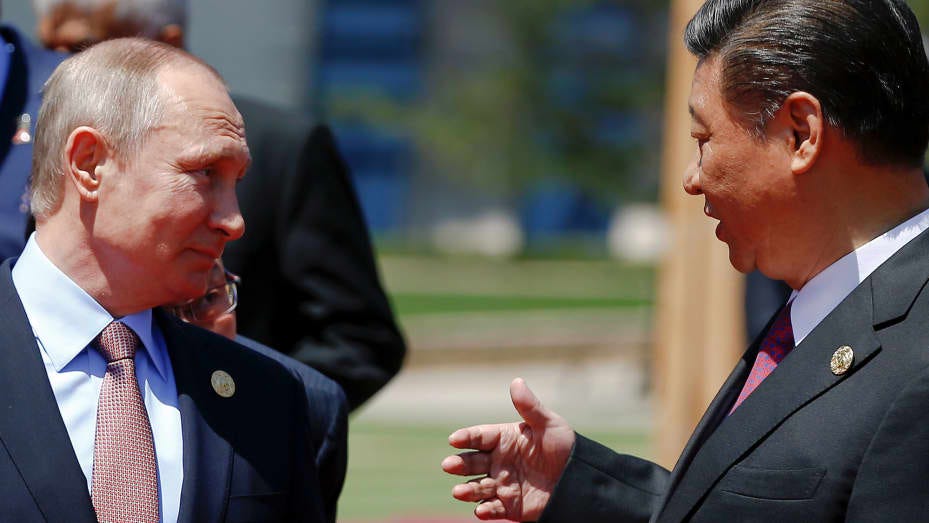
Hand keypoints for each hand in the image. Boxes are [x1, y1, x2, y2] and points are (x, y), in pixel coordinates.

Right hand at [441, 378, 575, 520]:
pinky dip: (485, 510)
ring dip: (467, 490)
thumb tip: (516, 381)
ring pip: (478, 487)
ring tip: (459, 491)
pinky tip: (481, 510)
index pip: (479, 437)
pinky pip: (494, 509)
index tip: (454, 440)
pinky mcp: (510, 506)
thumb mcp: (549, 425)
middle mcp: (498, 461)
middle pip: (472, 462)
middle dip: (459, 464)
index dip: (466, 437)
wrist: (581, 479)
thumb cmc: (565, 447)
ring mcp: (503, 484)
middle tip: (449, 466)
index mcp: (504, 439)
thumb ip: (530, 407)